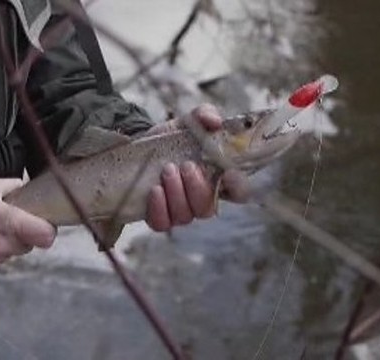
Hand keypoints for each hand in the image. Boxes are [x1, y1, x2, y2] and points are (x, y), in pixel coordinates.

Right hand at [0, 177, 55, 279]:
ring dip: (2, 245)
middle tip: (2, 222)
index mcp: (11, 223)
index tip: (38, 223)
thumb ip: (13, 188)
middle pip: (27, 246)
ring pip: (8, 255)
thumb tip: (26, 190)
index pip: (47, 237)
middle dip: (20, 235)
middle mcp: (3, 247)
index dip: (45, 229)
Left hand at [145, 104, 249, 230]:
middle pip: (209, 208)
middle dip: (197, 187)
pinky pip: (163, 223)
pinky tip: (154, 190)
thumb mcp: (187, 122)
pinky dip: (159, 208)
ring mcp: (180, 211)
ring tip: (167, 170)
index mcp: (217, 178)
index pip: (239, 191)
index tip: (228, 173)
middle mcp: (202, 198)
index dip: (238, 186)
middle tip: (185, 165)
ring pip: (186, 215)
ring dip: (176, 193)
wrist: (140, 148)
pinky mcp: (159, 217)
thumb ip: (204, 115)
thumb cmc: (172, 138)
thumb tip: (215, 121)